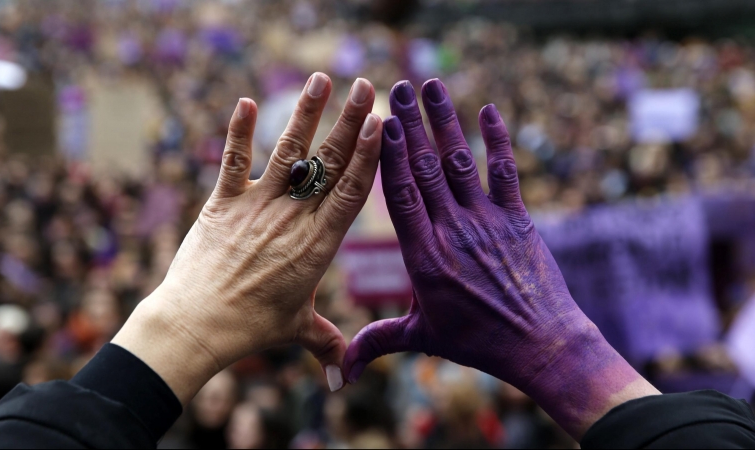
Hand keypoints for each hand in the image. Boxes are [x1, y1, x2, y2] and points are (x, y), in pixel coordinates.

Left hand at [113, 73, 382, 403]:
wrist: (197, 324)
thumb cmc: (252, 327)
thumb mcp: (296, 331)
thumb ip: (326, 345)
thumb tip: (342, 382)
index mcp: (320, 244)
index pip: (352, 191)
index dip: (370, 155)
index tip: (382, 124)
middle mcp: (294, 218)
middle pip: (329, 162)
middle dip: (350, 121)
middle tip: (367, 85)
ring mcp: (258, 206)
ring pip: (289, 151)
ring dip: (306, 112)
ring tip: (321, 78)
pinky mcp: (223, 203)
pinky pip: (233, 161)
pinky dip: (239, 131)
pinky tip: (247, 101)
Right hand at [342, 79, 658, 438]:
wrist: (540, 346)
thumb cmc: (477, 343)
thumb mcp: (421, 338)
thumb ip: (376, 343)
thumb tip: (338, 372)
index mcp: (423, 256)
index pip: (400, 195)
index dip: (390, 154)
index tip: (380, 121)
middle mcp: (452, 231)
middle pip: (425, 168)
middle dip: (411, 125)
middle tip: (397, 87)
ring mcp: (486, 222)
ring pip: (460, 162)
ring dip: (446, 122)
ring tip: (431, 86)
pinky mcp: (517, 220)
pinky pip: (505, 173)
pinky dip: (498, 141)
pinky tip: (489, 111)